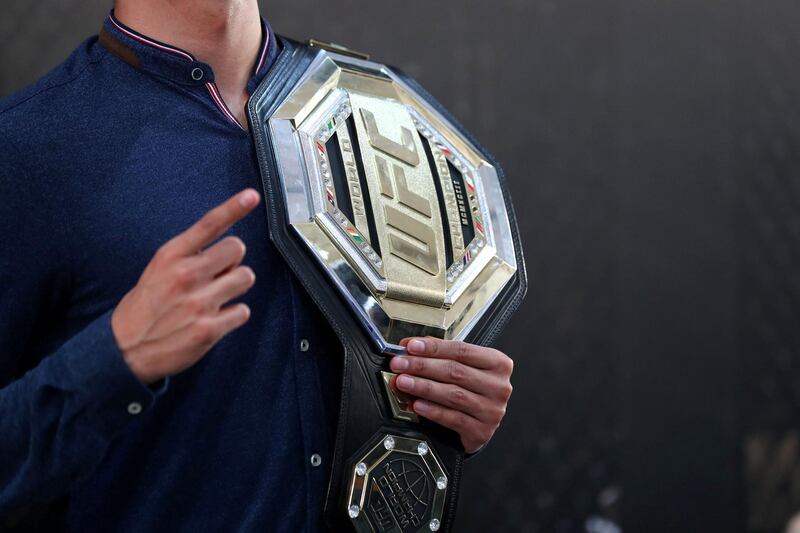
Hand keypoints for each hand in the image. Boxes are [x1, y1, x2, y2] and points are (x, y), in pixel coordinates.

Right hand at [111, 189, 260, 383]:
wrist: (125, 350)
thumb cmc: (145, 307)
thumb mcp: (158, 270)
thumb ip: (188, 255)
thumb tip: (225, 247)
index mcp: (170, 257)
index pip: (208, 225)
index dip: (233, 207)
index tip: (251, 196)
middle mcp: (186, 275)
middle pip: (237, 249)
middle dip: (232, 260)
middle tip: (218, 274)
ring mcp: (199, 303)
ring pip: (246, 277)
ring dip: (235, 287)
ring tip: (216, 296)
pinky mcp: (209, 329)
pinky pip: (243, 311)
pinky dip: (233, 315)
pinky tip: (215, 319)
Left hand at [389, 337, 513, 453]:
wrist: (482, 422)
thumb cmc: (472, 389)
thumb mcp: (465, 367)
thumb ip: (441, 356)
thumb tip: (411, 347)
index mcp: (497, 363)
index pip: (461, 350)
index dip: (434, 348)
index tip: (411, 346)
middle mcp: (498, 386)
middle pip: (455, 372)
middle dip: (423, 366)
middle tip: (400, 364)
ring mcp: (492, 409)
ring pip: (453, 394)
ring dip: (423, 387)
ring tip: (403, 382)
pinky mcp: (482, 430)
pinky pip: (453, 418)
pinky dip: (432, 410)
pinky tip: (417, 404)